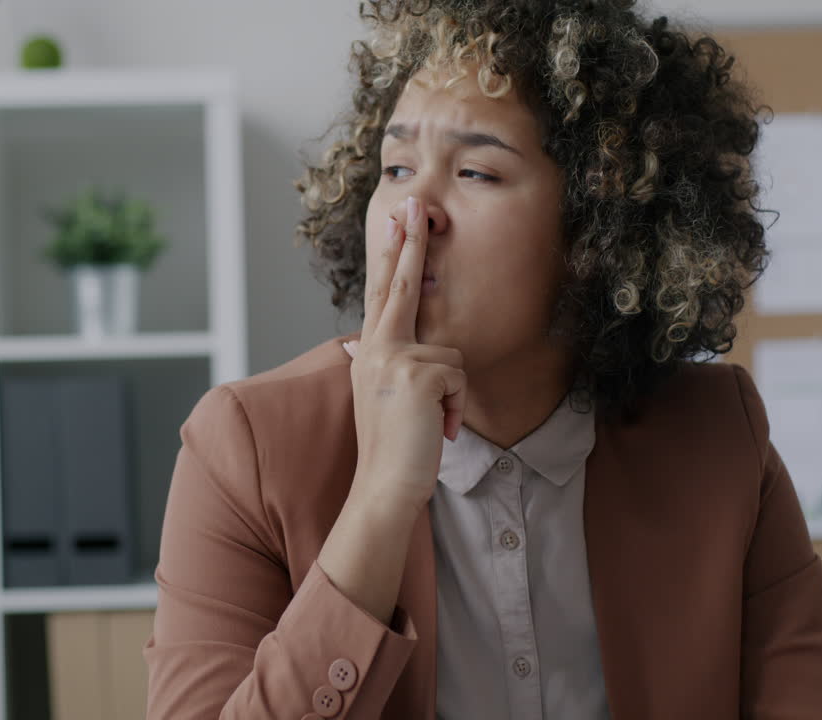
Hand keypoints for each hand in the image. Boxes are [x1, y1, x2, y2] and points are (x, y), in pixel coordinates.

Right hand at [345, 196, 465, 511]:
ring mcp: (393, 358)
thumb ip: (382, 363)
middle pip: (398, 284)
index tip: (396, 218)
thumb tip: (363, 340)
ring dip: (452, 395)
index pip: (380, 291)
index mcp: (367, 350)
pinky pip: (458, 378)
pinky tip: (440, 429)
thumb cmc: (393, 447)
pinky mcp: (418, 373)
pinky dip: (456, 409)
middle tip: (415, 202)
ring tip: (434, 423)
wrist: (384, 485)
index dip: (390, 253)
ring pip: (450, 356)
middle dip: (409, 242)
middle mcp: (374, 347)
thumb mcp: (382, 396)